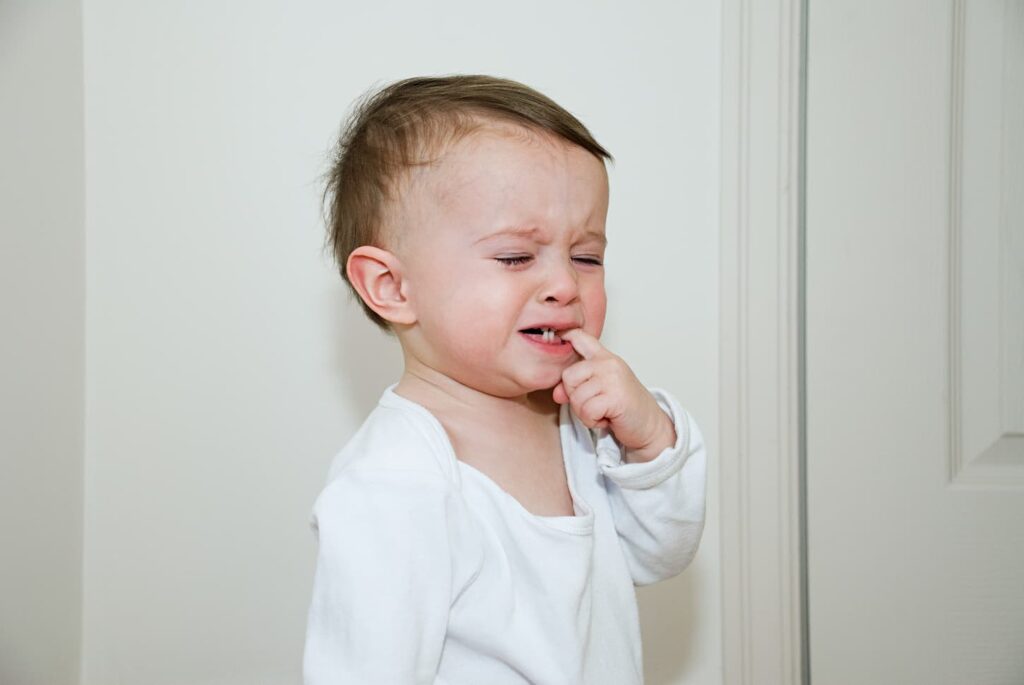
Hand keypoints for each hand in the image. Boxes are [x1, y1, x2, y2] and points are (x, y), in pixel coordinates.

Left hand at [552, 329, 675, 462]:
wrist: (649, 425)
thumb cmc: (624, 407)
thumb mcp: (598, 392)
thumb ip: (576, 388)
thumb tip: (557, 394)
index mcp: (605, 358)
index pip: (582, 338)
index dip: (567, 334)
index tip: (560, 333)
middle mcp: (608, 364)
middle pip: (568, 376)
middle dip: (575, 397)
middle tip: (594, 404)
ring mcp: (613, 378)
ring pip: (577, 397)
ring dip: (585, 413)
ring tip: (603, 411)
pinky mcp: (616, 397)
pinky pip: (587, 411)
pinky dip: (593, 421)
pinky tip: (607, 418)